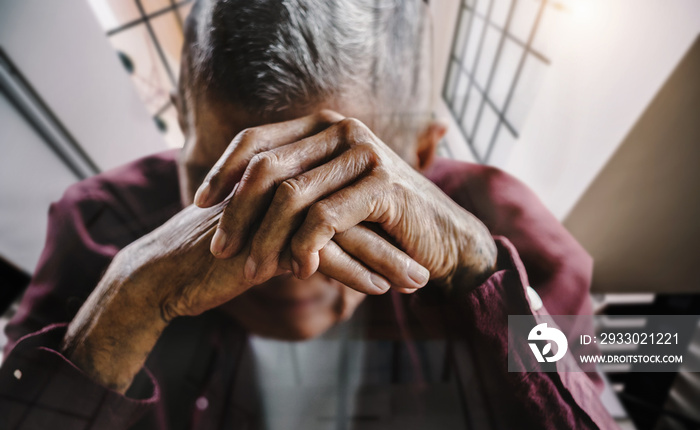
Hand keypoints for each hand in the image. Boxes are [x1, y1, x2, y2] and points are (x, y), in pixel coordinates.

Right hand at [62, 184, 422, 390]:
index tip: (410, 239)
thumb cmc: (213, 252)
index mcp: (282, 180)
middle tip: (429, 258)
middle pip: (351, 207)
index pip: (343, 193)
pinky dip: (353, 274)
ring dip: (384, 258)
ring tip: (417, 280)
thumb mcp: (259, 231)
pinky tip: (379, 289)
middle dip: (394, 237)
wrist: (164, 272)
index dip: (379, 218)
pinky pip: (319, 257)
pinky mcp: (262, 243)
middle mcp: (280, 190)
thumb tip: (331, 234)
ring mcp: (272, 214)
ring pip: (344, 232)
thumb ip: (293, 222)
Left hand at [196, 110, 496, 291]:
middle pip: (267, 167)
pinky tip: (299, 270)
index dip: (222, 171)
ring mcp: (364, 153)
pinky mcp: (383, 184)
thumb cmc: (379, 222)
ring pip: (291, 196)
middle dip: (236, 212)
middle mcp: (342, 130)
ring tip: (252, 270)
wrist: (441, 237)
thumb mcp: (330, 197)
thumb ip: (293, 186)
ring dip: (266, 238)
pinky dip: (306, 246)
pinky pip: (326, 218)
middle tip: (220, 248)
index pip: (256, 139)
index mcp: (324, 126)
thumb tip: (230, 200)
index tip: (198, 204)